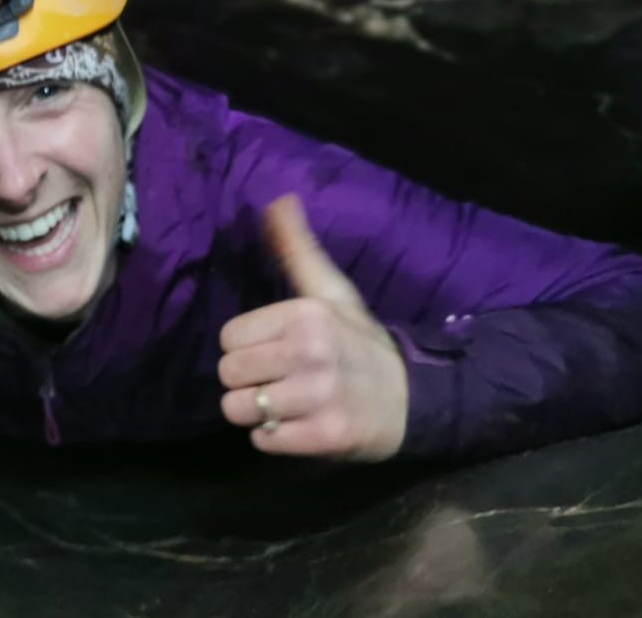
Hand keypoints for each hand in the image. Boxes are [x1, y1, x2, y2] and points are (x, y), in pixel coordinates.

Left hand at [217, 194, 408, 460]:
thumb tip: (278, 200)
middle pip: (229, 374)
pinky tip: (300, 425)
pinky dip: (276, 438)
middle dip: (248, 381)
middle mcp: (311, 353)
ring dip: (258, 412)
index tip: (277, 350)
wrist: (414, 398)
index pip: (228, 339)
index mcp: (305, 315)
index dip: (247, 348)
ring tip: (287, 403)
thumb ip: (298, 249)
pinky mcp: (325, 436)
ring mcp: (318, 396)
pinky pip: (264, 441)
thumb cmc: (359, 342)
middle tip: (282, 380)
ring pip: (239, 410)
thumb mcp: (330, 291)